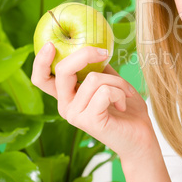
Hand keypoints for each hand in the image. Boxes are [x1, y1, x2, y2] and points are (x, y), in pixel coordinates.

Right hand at [31, 44, 155, 164]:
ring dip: (117, 81)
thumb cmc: (127, 108)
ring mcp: (75, 115)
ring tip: (126, 93)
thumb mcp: (111, 82)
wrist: (140, 136)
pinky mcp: (88, 121)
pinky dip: (120, 92)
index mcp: (68, 95)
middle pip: (62, 70)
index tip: (51, 45)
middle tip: (104, 53)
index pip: (42, 79)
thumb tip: (95, 47)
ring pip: (93, 78)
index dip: (41, 61)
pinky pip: (104, 91)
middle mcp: (65, 105)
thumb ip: (99, 68)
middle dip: (86, 54)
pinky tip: (123, 104)